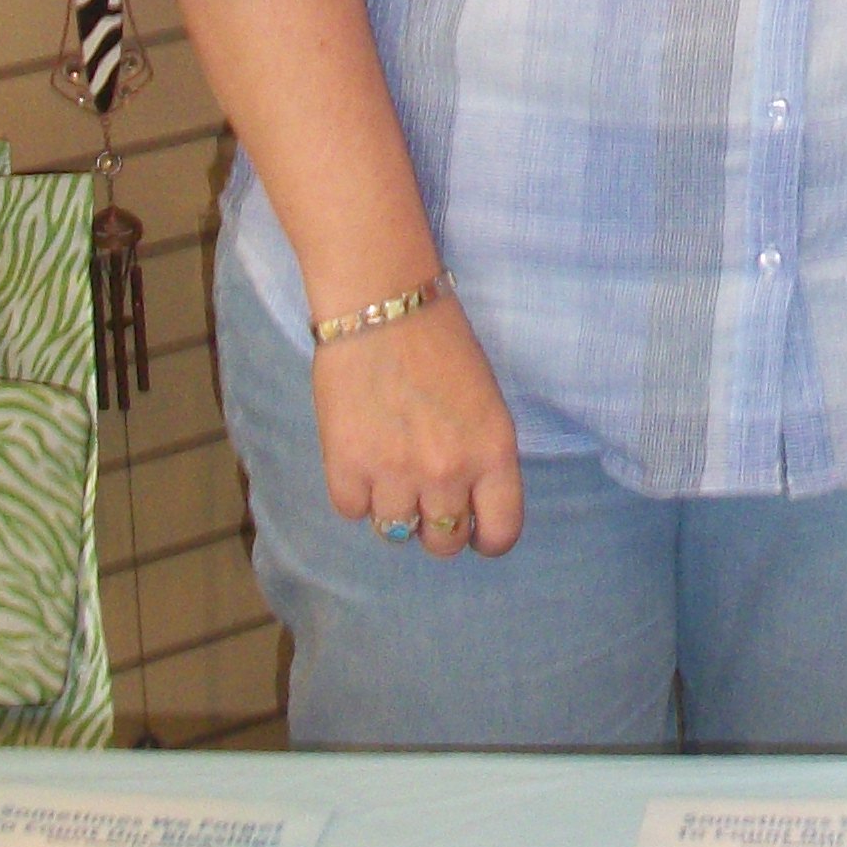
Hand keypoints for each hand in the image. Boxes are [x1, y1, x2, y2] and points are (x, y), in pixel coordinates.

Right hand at [311, 296, 523, 558]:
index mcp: (493, 452)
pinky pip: (353, 510)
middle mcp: (449, 472)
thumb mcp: (485, 402)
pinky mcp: (346, 467)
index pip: (500, 533)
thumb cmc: (440, 342)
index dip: (486, 536)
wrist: (382, 302)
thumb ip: (481, 456)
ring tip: (388, 463)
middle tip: (424, 490)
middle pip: (444, 543)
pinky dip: (355, 491)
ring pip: (396, 532)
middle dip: (437, 525)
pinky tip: (360, 454)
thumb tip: (467, 504)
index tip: (473, 525)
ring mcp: (395, 474)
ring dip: (393, 505)